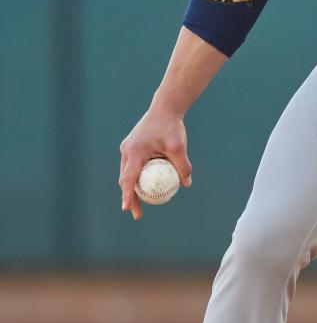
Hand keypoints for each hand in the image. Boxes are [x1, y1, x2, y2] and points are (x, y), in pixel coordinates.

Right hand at [118, 107, 191, 221]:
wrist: (165, 108)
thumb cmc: (171, 126)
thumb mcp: (179, 147)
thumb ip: (182, 166)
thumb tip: (186, 184)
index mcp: (135, 152)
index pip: (129, 178)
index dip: (128, 195)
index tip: (127, 209)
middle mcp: (127, 150)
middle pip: (125, 179)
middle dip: (129, 197)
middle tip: (137, 213)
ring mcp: (127, 148)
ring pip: (126, 173)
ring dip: (131, 188)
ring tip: (139, 204)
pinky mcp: (131, 146)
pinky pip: (131, 166)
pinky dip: (135, 177)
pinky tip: (144, 186)